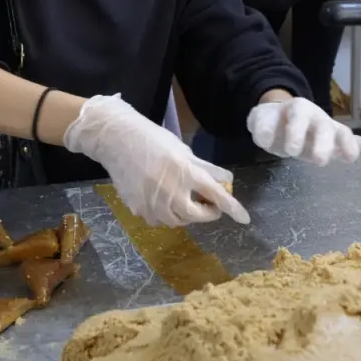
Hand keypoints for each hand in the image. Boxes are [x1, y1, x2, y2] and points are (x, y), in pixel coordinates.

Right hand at [64, 94, 249, 226]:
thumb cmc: (152, 139)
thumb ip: (204, 168)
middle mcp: (170, 190)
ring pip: (177, 221)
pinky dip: (166, 214)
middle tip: (208, 204)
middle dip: (207, 213)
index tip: (245, 219)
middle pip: (196, 215)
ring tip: (184, 199)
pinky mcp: (137, 208)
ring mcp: (152, 202)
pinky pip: (157, 220)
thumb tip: (225, 180)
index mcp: (185, 171)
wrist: (116, 140)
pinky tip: (163, 200)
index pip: (216, 195)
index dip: (233, 208)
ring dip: (186, 214)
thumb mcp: (182, 150)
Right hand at [247, 97, 360, 165]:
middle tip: (321, 161)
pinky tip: (265, 143)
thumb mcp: (328, 141)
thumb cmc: (306, 133)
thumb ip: (351, 147)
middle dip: (322, 141)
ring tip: (292, 152)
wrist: (274, 114)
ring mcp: (286, 113)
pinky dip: (265, 131)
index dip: (347, 144)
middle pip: (320, 124)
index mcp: (326, 125)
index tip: (350, 158)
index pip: (341, 133)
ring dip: (295, 133)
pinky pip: (263, 120)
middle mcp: (309, 116)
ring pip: (295, 117)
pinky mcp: (263, 115)